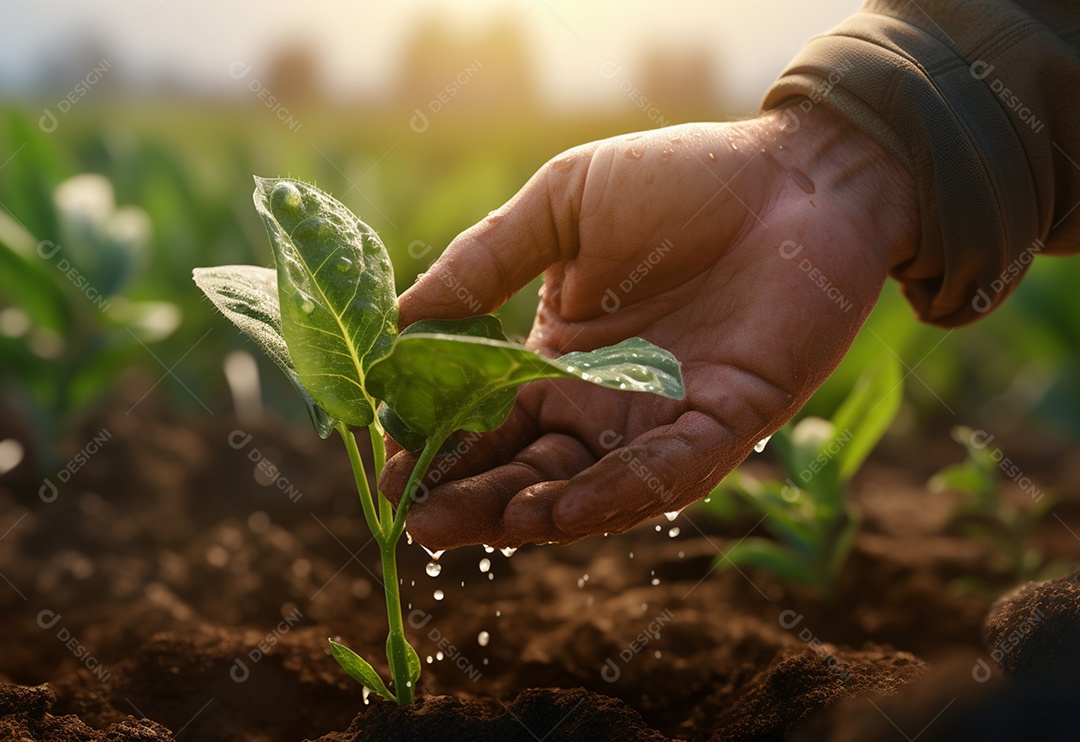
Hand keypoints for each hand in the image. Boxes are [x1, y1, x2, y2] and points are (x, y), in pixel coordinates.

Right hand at [382, 103, 917, 549]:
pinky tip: (557, 509)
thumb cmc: (679, 180)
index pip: (488, 415)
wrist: (794, 171)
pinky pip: (667, 471)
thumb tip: (399, 320)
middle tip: (414, 522)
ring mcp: (664, 417)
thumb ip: (486, 261)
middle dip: (470, 498)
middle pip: (528, 466)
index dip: (439, 443)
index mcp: (561, 355)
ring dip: (529, 510)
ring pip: (588, 484)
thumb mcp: (561, 206)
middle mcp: (607, 400)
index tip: (388, 466)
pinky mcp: (728, 421)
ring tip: (465, 524)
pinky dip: (615, 494)